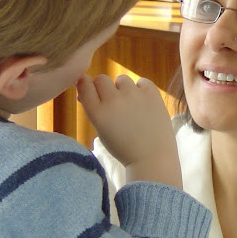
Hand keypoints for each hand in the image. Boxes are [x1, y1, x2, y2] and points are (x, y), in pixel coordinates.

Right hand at [77, 74, 181, 188]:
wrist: (152, 159)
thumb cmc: (124, 148)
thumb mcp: (101, 131)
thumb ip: (93, 109)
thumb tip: (84, 90)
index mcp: (98, 112)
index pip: (84, 84)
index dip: (86, 85)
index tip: (91, 91)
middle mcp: (113, 100)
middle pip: (101, 79)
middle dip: (104, 88)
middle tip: (113, 102)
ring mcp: (133, 95)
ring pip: (121, 79)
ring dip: (123, 89)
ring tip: (130, 104)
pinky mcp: (152, 94)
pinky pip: (142, 81)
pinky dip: (141, 89)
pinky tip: (143, 102)